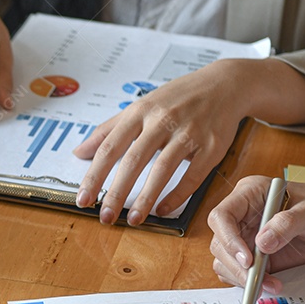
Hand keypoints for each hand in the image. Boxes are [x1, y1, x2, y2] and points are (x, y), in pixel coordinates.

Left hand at [73, 59, 251, 225]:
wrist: (224, 84)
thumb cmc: (177, 98)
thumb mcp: (140, 107)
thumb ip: (108, 130)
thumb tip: (79, 152)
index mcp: (140, 111)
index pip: (110, 147)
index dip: (94, 175)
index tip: (83, 199)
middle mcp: (162, 120)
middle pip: (133, 160)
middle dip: (116, 192)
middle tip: (104, 216)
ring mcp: (188, 132)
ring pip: (162, 169)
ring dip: (146, 198)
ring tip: (133, 219)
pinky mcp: (212, 145)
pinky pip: (193, 175)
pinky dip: (177, 195)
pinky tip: (163, 210)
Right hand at [208, 176, 304, 293]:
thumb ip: (286, 225)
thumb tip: (262, 244)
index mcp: (248, 195)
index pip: (222, 216)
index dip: (229, 239)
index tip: (248, 259)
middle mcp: (241, 216)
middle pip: (220, 243)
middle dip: (236, 265)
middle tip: (257, 280)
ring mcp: (245, 236)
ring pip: (224, 261)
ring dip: (242, 277)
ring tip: (270, 284)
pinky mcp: (253, 255)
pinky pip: (238, 272)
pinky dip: (249, 282)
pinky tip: (270, 283)